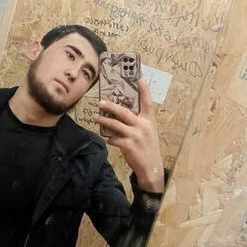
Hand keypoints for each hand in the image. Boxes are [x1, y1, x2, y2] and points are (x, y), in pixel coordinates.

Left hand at [95, 78, 163, 192]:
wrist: (151, 168)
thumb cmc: (148, 148)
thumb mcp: (149, 133)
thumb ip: (138, 123)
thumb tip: (122, 115)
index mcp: (149, 121)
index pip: (147, 102)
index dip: (144, 90)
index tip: (140, 78)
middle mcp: (143, 126)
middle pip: (124, 112)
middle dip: (110, 106)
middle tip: (100, 102)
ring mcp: (135, 135)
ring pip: (115, 124)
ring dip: (104, 120)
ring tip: (95, 117)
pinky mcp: (128, 145)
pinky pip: (114, 139)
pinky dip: (109, 138)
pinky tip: (108, 139)